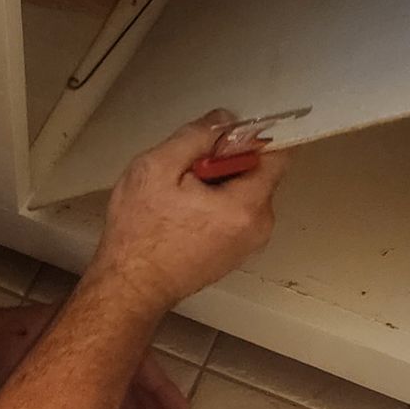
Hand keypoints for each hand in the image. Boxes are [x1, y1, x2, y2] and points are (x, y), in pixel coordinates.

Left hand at [0, 303, 190, 408]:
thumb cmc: (8, 344)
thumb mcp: (45, 361)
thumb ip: (76, 383)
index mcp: (94, 335)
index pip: (138, 362)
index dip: (160, 388)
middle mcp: (92, 347)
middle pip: (130, 380)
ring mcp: (79, 362)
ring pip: (114, 391)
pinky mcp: (65, 377)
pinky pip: (97, 396)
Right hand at [90, 112, 287, 311]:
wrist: (131, 286)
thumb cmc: (140, 233)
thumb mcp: (157, 168)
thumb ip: (196, 137)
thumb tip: (225, 122)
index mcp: (247, 206)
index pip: (277, 154)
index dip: (251, 137)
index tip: (220, 138)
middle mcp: (258, 227)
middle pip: (258, 174)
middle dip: (226, 163)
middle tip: (186, 171)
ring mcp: (248, 244)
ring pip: (243, 194)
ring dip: (217, 185)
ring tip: (179, 195)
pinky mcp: (234, 254)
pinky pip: (234, 215)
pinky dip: (214, 206)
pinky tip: (181, 214)